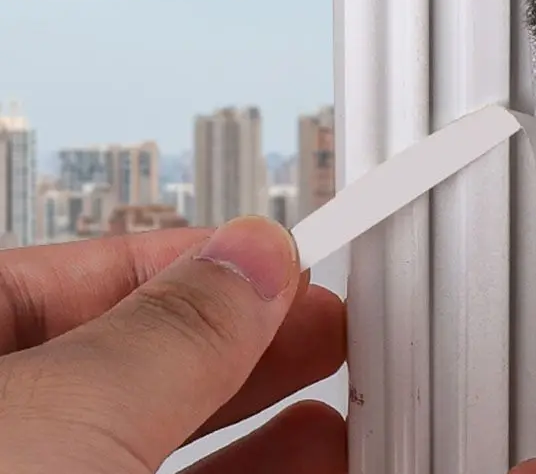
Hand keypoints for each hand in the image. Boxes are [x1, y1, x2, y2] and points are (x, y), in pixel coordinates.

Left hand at [0, 216, 346, 472]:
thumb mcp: (63, 415)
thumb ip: (168, 331)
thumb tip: (253, 256)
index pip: (67, 276)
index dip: (182, 258)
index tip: (271, 253)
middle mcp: (3, 430)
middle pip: (128, 358)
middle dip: (238, 331)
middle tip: (318, 313)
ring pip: (156, 438)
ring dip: (260, 405)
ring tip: (332, 382)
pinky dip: (252, 471)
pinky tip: (307, 454)